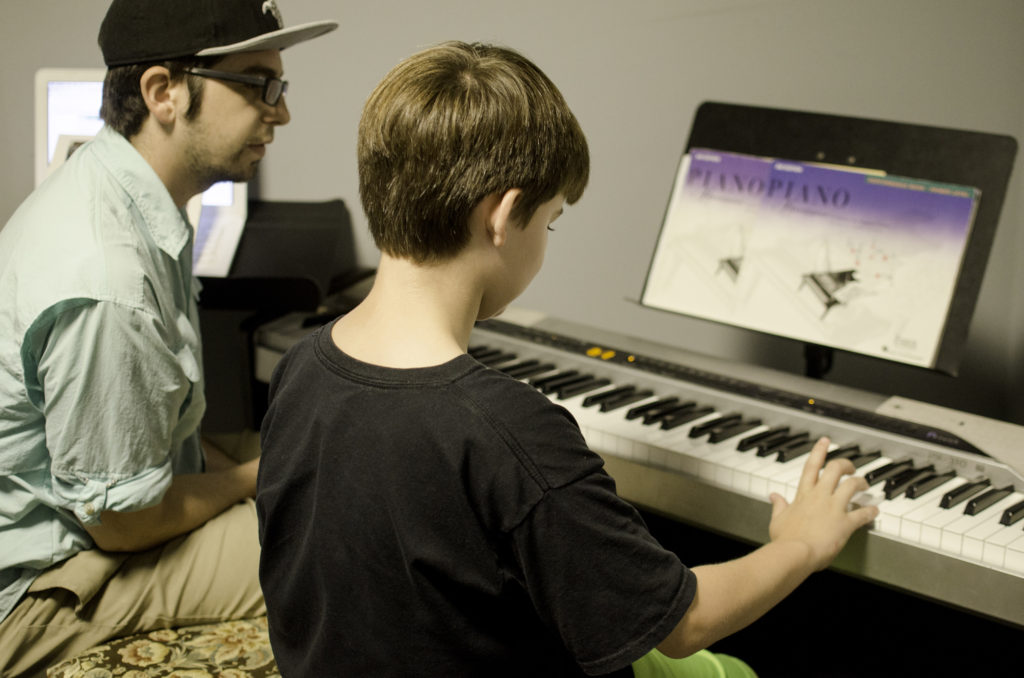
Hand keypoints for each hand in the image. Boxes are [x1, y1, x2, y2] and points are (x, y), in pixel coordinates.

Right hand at [767, 437, 878, 570]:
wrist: (794, 553)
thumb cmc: (784, 540)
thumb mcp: (777, 520)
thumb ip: (779, 506)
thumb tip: (774, 496)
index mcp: (803, 495)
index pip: (812, 466)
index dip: (819, 451)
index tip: (825, 441)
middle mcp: (819, 497)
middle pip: (835, 469)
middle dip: (845, 464)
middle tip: (850, 466)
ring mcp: (833, 508)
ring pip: (852, 485)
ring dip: (861, 482)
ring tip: (865, 484)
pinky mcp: (845, 523)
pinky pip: (862, 513)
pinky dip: (870, 511)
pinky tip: (875, 511)